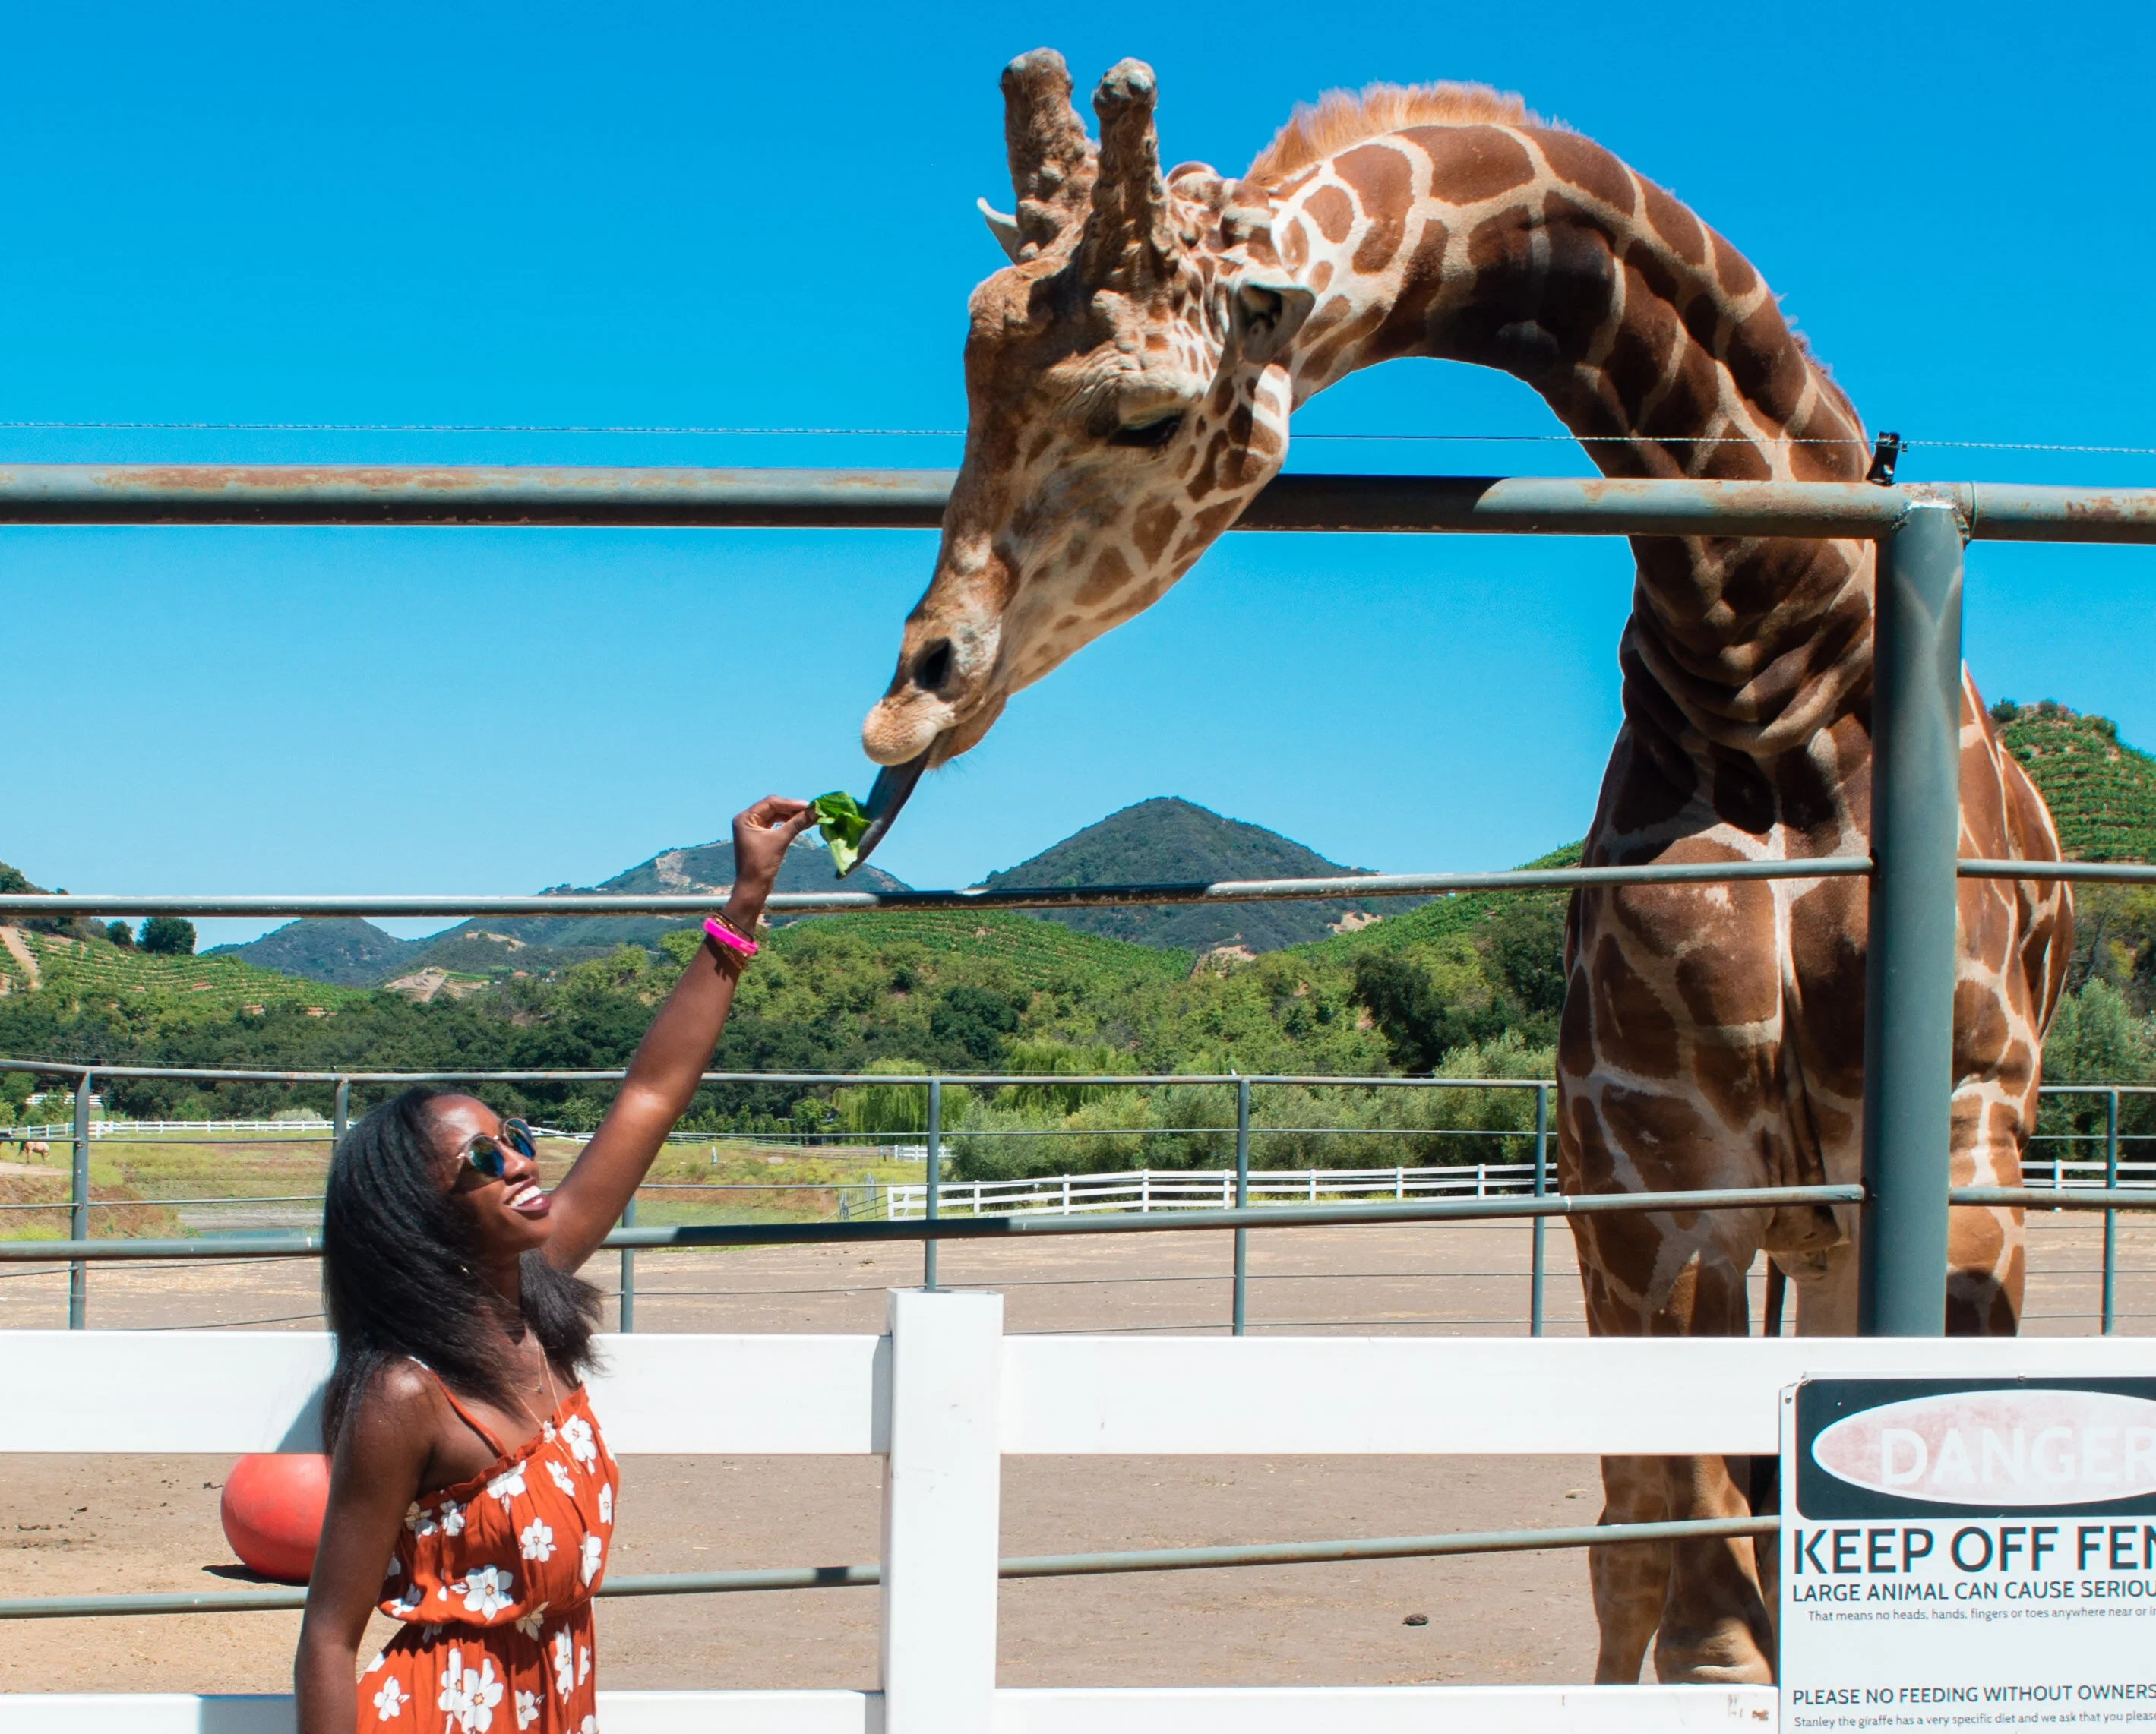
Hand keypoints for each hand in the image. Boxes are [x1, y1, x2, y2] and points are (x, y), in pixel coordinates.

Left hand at [723, 796, 814, 923]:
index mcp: (746, 818)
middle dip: (792, 809)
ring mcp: (753, 828)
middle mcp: (747, 820)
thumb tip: (813, 812)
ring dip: (791, 816)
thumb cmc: (761, 864)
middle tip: (811, 811)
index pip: (770, 803)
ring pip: (775, 816)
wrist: (753, 887)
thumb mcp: (780, 841)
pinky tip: (800, 823)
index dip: (790, 803)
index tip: (808, 806)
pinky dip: (787, 824)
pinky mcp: (759, 836)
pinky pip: (775, 825)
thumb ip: (796, 824)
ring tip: (808, 817)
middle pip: (773, 808)